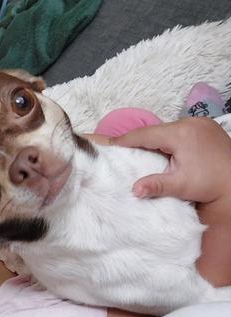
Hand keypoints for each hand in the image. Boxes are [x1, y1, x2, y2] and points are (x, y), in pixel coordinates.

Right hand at [109, 118, 230, 285]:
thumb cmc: (210, 184)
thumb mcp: (181, 185)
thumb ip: (156, 185)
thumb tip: (134, 190)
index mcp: (180, 134)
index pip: (144, 134)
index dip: (125, 140)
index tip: (108, 145)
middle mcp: (190, 122)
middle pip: (155, 131)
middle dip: (138, 141)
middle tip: (122, 151)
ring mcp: (200, 123)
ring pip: (166, 130)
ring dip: (154, 140)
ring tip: (139, 152)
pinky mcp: (207, 126)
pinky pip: (179, 130)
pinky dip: (168, 139)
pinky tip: (163, 150)